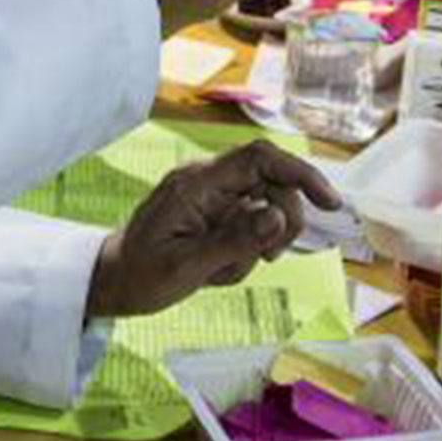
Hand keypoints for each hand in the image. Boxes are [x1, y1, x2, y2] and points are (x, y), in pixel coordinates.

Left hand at [84, 141, 340, 316]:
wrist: (111, 282)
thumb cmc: (140, 275)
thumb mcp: (186, 267)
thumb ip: (235, 241)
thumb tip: (280, 216)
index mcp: (197, 184)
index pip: (261, 158)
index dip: (301, 173)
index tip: (330, 204)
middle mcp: (208, 182)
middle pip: (273, 185)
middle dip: (281, 224)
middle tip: (267, 259)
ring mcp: (212, 197)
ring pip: (266, 209)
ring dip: (259, 245)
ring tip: (224, 271)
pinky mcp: (215, 213)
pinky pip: (251, 225)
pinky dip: (247, 251)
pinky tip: (218, 270)